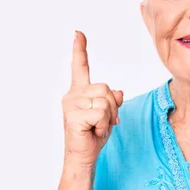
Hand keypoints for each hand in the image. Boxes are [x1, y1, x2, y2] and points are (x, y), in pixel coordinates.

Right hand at [62, 30, 123, 167]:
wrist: (83, 157)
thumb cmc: (93, 135)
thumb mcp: (108, 114)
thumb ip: (112, 100)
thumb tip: (118, 92)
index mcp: (79, 91)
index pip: (80, 67)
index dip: (80, 49)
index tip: (78, 32)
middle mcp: (72, 95)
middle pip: (105, 88)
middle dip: (112, 107)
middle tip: (104, 122)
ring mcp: (71, 105)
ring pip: (105, 100)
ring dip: (108, 117)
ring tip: (97, 127)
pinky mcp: (73, 116)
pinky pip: (101, 113)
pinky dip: (104, 125)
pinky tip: (94, 131)